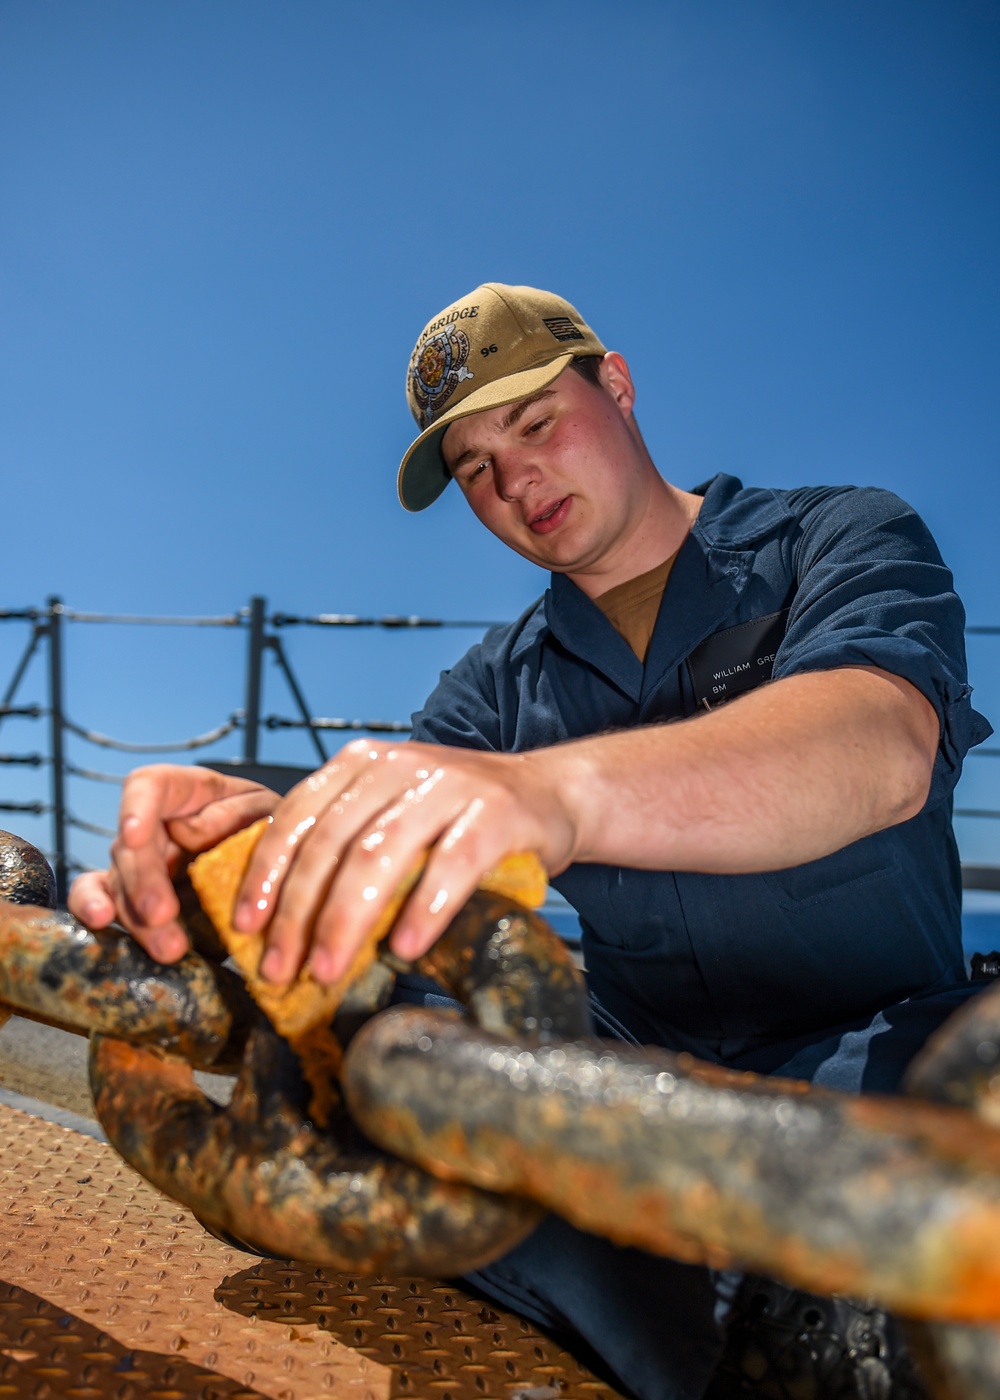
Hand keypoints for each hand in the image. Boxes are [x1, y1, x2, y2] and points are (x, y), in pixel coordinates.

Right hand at [68, 764, 277, 961]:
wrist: (281, 873)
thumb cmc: (273, 831)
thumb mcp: (269, 813)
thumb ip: (236, 815)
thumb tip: (185, 831)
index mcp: (189, 793)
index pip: (150, 786)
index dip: (136, 808)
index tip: (134, 835)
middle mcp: (156, 825)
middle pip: (132, 846)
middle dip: (143, 882)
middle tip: (161, 914)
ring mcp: (143, 863)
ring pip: (120, 884)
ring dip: (139, 919)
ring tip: (170, 948)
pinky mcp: (137, 897)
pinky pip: (104, 899)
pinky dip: (94, 909)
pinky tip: (101, 923)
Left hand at [233, 738, 580, 986]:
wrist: (550, 792)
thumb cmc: (460, 817)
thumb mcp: (393, 811)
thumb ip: (347, 845)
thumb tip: (282, 924)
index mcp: (362, 763)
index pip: (297, 814)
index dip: (266, 871)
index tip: (246, 925)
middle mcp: (399, 765)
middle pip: (332, 842)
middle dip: (298, 911)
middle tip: (280, 967)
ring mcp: (449, 785)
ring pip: (380, 854)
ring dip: (346, 919)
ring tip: (327, 969)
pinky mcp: (496, 812)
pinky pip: (452, 864)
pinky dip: (423, 910)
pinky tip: (404, 950)